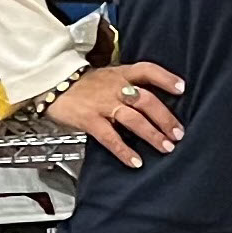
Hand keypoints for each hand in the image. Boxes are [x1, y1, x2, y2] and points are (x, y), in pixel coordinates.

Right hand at [45, 63, 184, 168]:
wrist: (50, 83)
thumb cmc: (82, 84)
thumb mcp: (106, 76)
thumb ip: (127, 85)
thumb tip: (151, 103)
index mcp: (120, 74)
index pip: (147, 70)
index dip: (165, 78)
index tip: (182, 88)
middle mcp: (115, 87)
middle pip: (146, 100)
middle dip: (165, 118)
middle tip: (178, 133)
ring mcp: (102, 103)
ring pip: (133, 119)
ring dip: (152, 134)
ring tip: (166, 147)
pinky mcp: (89, 119)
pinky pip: (110, 137)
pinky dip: (124, 150)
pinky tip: (135, 161)